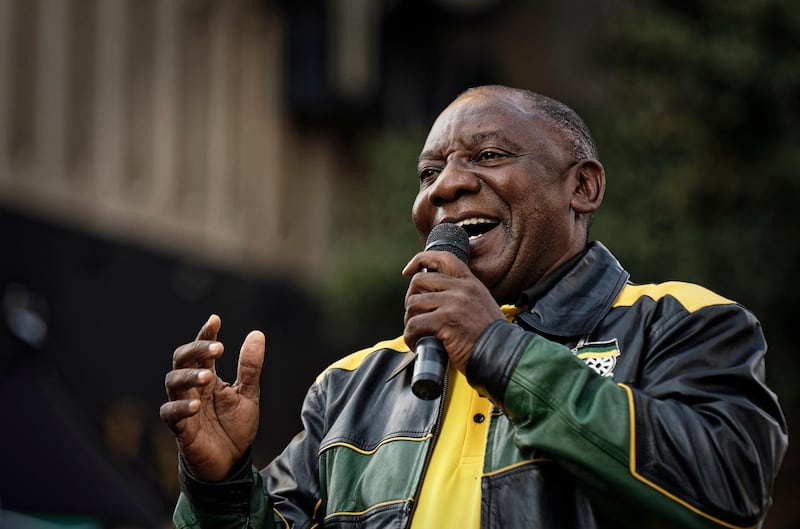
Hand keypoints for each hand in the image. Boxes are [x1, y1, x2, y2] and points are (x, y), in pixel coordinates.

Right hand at [159, 315, 264, 481]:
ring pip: (172, 382)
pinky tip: (197, 405)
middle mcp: (193, 388)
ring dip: (189, 375)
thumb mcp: (248, 394)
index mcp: (208, 376)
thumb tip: (257, 334)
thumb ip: (250, 367)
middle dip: (196, 348)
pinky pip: (170, 414)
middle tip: (218, 347)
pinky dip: (181, 407)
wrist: (231, 463)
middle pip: (182, 359)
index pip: (201, 349)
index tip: (216, 320)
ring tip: (208, 375)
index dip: (206, 333)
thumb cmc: (236, 427)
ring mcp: (184, 406)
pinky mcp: (180, 428)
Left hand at [402, 251, 504, 372]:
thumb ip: (462, 297)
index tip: (408, 270)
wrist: (503, 356)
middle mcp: (462, 289)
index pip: (444, 258)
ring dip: (410, 320)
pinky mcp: (445, 321)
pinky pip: (414, 324)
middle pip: (420, 281)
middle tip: (415, 316)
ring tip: (417, 333)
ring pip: (414, 303)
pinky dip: (410, 336)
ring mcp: (454, 303)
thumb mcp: (481, 306)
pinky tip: (417, 344)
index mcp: (471, 283)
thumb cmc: (490, 338)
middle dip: (411, 299)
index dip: (421, 260)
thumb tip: (432, 298)